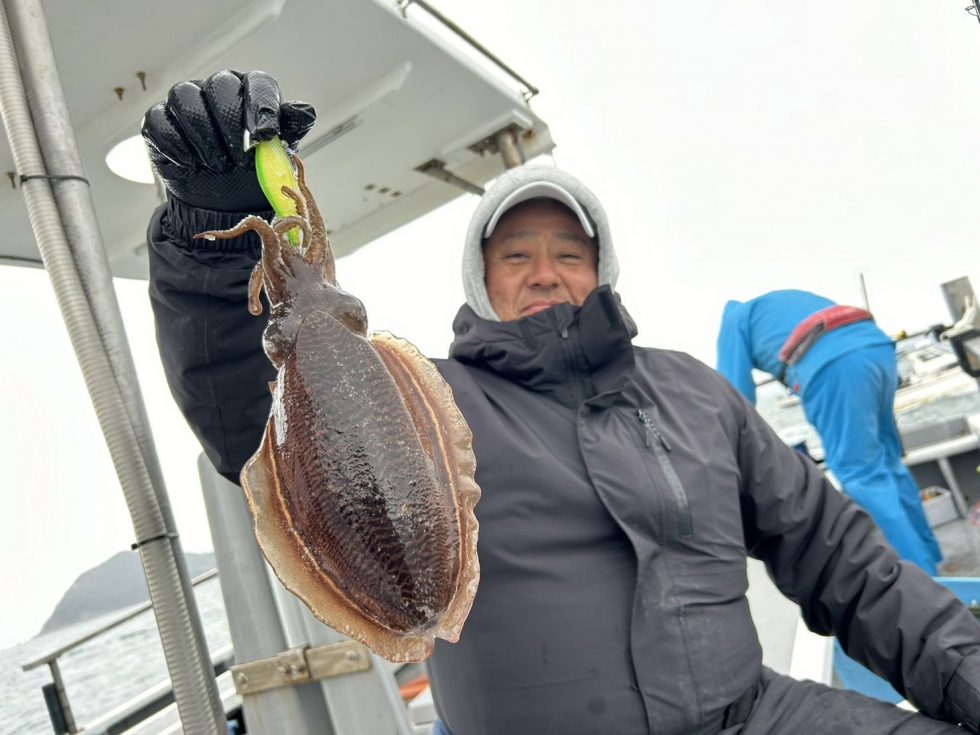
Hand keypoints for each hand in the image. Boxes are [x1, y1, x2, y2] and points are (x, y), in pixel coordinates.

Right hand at [141, 70, 315, 210]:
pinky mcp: (159, 121)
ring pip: (185, 98)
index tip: (266, 135)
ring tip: (217, 166)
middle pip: (219, 86)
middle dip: (230, 125)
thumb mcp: (277, 155)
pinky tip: (191, 166)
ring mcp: (186, 102)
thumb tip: (306, 111)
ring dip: (203, 136)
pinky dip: (176, 146)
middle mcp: (217, 89)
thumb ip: (290, 131)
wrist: (222, 200)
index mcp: (250, 92)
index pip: (257, 84)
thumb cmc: (253, 171)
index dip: (262, 107)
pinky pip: (160, 122)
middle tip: (239, 160)